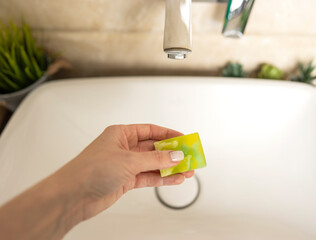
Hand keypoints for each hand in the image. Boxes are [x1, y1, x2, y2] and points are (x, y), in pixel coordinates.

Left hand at [61, 124, 193, 220]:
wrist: (73, 195)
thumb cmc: (90, 170)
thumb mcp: (129, 160)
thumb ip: (155, 159)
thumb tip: (175, 155)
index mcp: (121, 134)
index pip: (151, 130)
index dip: (169, 134)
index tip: (184, 138)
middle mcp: (124, 148)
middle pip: (154, 148)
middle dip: (172, 152)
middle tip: (189, 156)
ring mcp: (125, 165)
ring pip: (153, 164)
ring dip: (170, 167)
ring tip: (187, 170)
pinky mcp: (125, 180)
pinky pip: (149, 177)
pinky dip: (162, 178)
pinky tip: (175, 179)